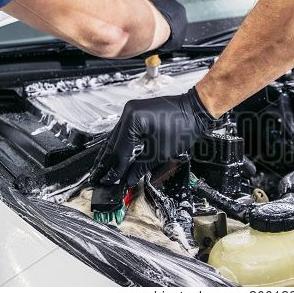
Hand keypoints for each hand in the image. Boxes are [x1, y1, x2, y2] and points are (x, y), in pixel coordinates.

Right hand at [89, 88, 219, 186]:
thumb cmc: (184, 126)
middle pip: (113, 143)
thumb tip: (128, 179)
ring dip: (111, 154)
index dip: (115, 169)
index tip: (108, 181)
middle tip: (97, 177)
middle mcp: (129, 112)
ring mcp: (132, 110)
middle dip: (106, 162)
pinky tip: (116, 155)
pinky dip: (121, 145)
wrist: (196, 111)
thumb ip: (141, 167)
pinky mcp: (137, 112)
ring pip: (116, 137)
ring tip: (102, 169)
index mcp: (133, 120)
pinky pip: (124, 132)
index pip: (120, 151)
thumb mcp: (161, 153)